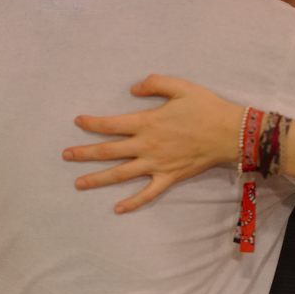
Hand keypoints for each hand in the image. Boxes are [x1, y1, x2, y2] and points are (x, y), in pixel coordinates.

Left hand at [62, 74, 242, 213]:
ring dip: (98, 179)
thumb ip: (155, 84)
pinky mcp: (169, 177)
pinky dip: (132, 202)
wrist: (229, 133)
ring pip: (121, 174)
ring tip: (78, 183)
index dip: (92, 123)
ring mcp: (156, 165)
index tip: (78, 121)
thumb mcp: (181, 86)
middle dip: (85, 153)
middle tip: (65, 155)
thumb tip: (133, 89)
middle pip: (109, 151)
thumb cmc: (205, 107)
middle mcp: (147, 146)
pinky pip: (147, 193)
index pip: (111, 125)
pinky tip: (118, 209)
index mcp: (147, 123)